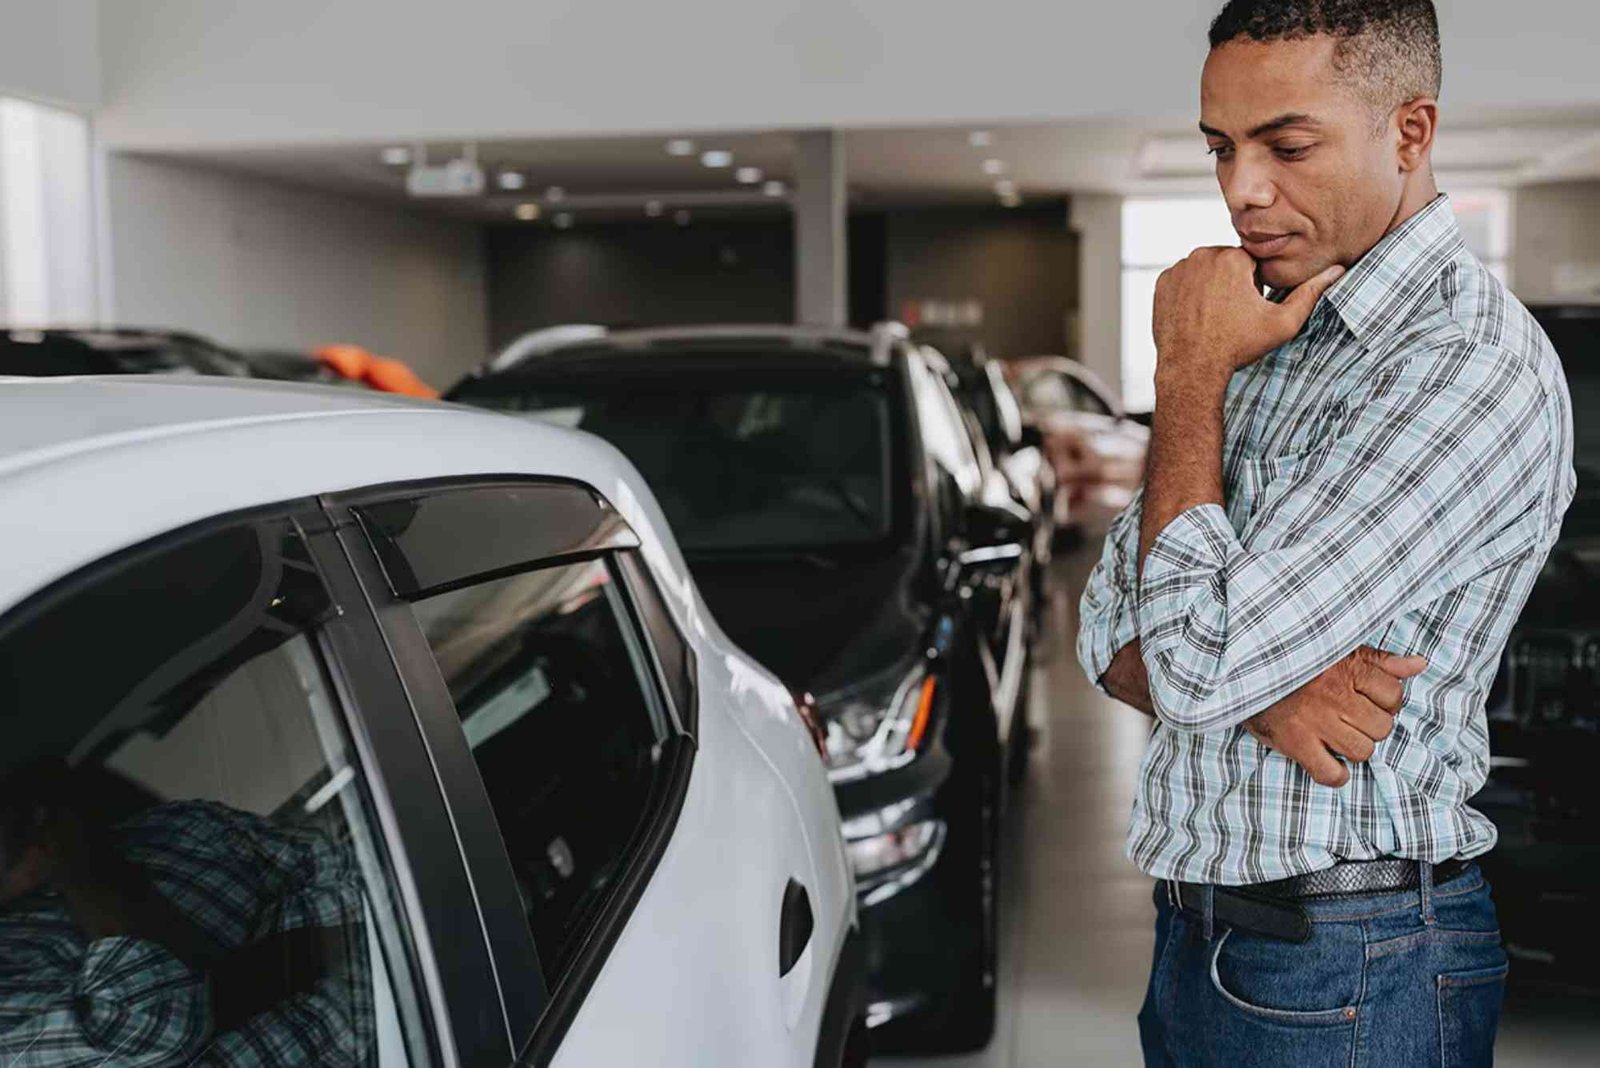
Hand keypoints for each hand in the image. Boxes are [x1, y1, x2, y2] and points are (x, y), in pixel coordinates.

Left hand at [1153, 247, 1343, 384]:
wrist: (1192, 369)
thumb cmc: (1237, 347)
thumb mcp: (1282, 323)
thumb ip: (1310, 293)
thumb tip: (1337, 270)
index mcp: (1232, 258)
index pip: (1252, 261)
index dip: (1254, 285)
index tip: (1249, 307)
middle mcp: (1201, 255)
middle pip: (1227, 263)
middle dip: (1232, 283)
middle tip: (1231, 315)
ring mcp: (1178, 269)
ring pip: (1204, 270)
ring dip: (1211, 286)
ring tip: (1214, 316)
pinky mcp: (1162, 283)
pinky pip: (1184, 280)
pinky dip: (1190, 293)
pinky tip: (1196, 316)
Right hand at [1244, 646, 1426, 787]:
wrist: (1240, 669)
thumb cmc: (1293, 660)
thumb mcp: (1337, 650)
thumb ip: (1379, 659)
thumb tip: (1418, 664)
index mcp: (1347, 667)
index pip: (1394, 694)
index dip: (1385, 702)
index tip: (1367, 701)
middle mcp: (1334, 694)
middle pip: (1382, 727)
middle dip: (1370, 726)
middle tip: (1350, 719)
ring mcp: (1315, 720)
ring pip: (1362, 750)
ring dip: (1353, 748)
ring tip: (1336, 736)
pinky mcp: (1295, 742)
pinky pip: (1331, 773)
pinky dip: (1333, 774)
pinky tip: (1326, 760)